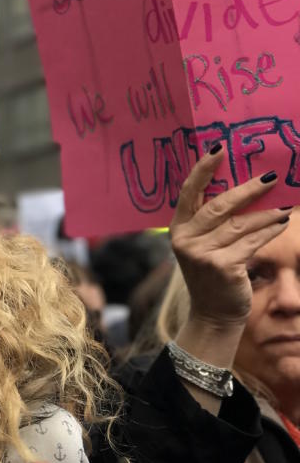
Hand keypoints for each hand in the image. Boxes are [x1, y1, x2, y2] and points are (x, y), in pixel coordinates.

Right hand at [170, 149, 289, 331]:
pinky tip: (281, 223)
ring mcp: (203, 254)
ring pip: (240, 224)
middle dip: (248, 189)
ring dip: (266, 213)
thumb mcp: (202, 244)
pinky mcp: (223, 266)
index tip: (220, 148)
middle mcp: (186, 239)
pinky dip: (269, 231)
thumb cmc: (212, 273)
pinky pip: (252, 242)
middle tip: (270, 176)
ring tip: (285, 204)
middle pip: (219, 205)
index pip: (188, 192)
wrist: (213, 314)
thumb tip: (245, 187)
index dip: (203, 169)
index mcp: (177, 228)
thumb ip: (211, 221)